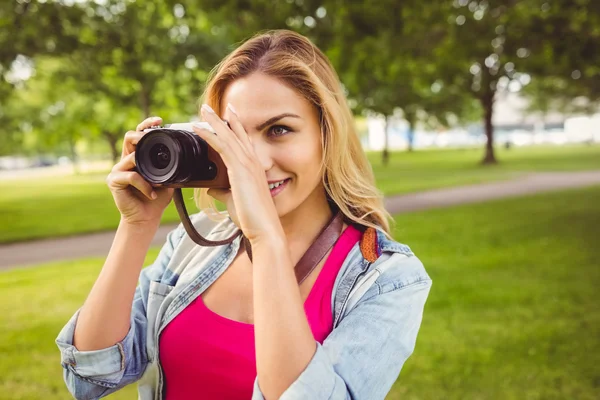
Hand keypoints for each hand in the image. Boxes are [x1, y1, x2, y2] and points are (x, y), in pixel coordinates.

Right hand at [106, 117, 173, 225]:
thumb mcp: (168, 178)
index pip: (140, 134)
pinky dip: (144, 185)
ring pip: (132, 157)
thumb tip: (185, 156)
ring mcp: (118, 170)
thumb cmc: (156, 198)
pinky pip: (131, 176)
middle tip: (151, 140)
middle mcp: (126, 160)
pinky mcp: (114, 181)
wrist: (146, 217)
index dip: (147, 124)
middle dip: (141, 136)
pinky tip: (152, 194)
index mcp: (139, 156)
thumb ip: (171, 166)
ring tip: (157, 184)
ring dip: (148, 171)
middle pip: (129, 137)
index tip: (159, 121)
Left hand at [192, 104, 282, 242]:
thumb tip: (211, 188)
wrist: (264, 228)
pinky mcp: (239, 169)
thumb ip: (222, 192)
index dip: (236, 126)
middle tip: (210, 107)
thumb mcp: (233, 201)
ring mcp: (247, 164)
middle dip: (222, 119)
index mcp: (254, 168)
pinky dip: (209, 134)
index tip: (227, 114)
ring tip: (202, 109)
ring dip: (213, 121)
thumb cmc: (252, 218)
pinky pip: (221, 146)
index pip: (243, 141)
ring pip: (227, 136)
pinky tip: (198, 128)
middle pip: (235, 133)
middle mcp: (253, 162)